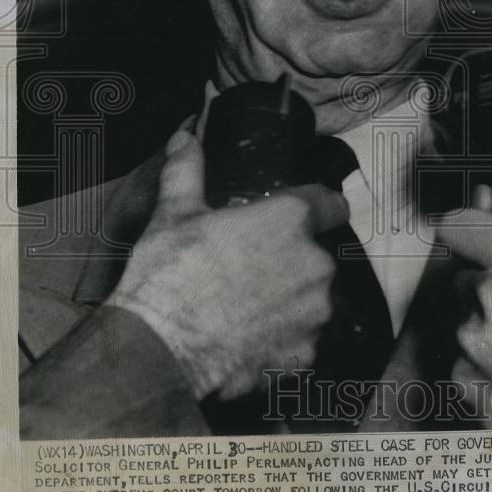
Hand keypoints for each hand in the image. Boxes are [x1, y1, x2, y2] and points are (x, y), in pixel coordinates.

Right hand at [107, 126, 347, 400]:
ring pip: (313, 298)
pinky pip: (303, 339)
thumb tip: (186, 138)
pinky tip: (249, 337)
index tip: (308, 213)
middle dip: (291, 260)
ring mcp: (315, 312)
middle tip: (251, 268)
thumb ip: (187, 169)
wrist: (159, 351)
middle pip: (316, 255)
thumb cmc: (169, 277)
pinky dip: (283, 338)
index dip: (320, 206)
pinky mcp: (306, 353)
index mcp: (289, 221)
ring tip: (246, 306)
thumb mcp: (174, 213)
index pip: (331, 203)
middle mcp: (314, 264)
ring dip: (290, 300)